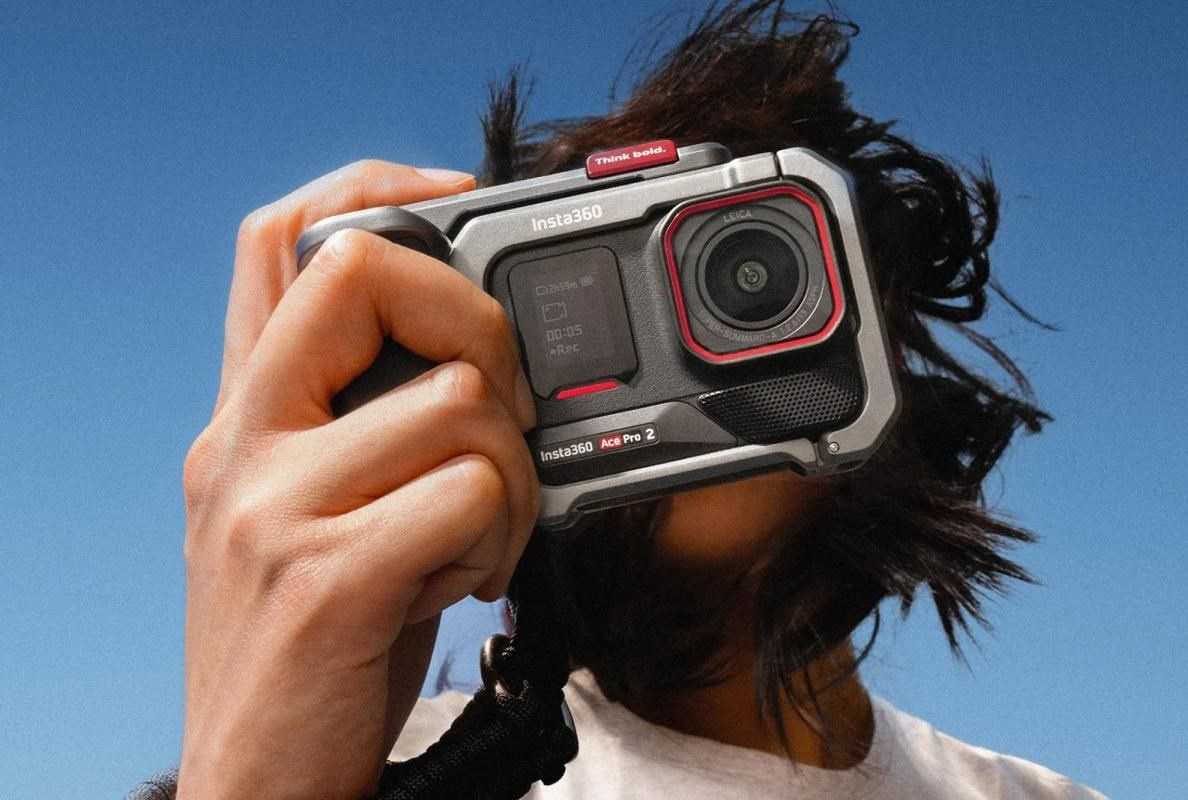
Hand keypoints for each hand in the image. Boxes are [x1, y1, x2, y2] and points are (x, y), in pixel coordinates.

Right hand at [177, 161, 539, 799]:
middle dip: (481, 330)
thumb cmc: (312, 643)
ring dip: (507, 476)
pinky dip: (499, 539)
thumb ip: (364, 427)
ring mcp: (276, 507)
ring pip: (459, 400)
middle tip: (501, 418)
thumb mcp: (315, 513)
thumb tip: (474, 359)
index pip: (278, 242)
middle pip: (371, 276)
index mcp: (246, 416)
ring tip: (475, 541)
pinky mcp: (327, 577)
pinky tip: (463, 584)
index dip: (373, 188)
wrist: (260, 779)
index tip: (458, 200)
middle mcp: (244, 443)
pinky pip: (471, 495)